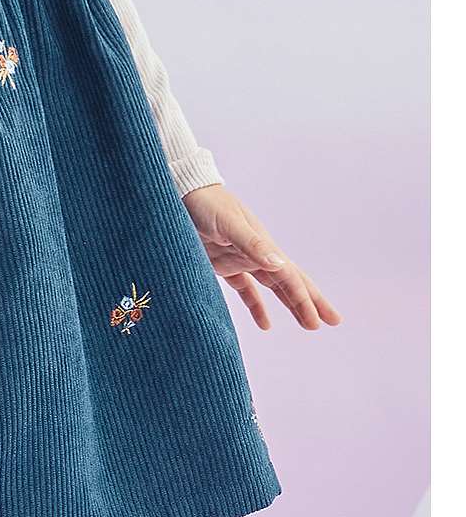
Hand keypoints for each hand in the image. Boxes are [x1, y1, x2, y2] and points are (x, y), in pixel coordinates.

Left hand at [182, 184, 341, 331]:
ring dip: (290, 304)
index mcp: (262, 245)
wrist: (182, 192)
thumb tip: (279, 264)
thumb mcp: (229, 223)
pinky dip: (256, 307)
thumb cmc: (206, 204)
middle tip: (333, 321)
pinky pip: (245, 290)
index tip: (318, 322)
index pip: (289, 277)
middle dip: (310, 302)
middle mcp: (256, 254)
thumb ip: (251, 244)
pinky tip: (265, 324)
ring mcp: (240, 259)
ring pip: (273, 287)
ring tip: (308, 324)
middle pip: (289, 282)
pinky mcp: (222, 264)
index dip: (305, 300)